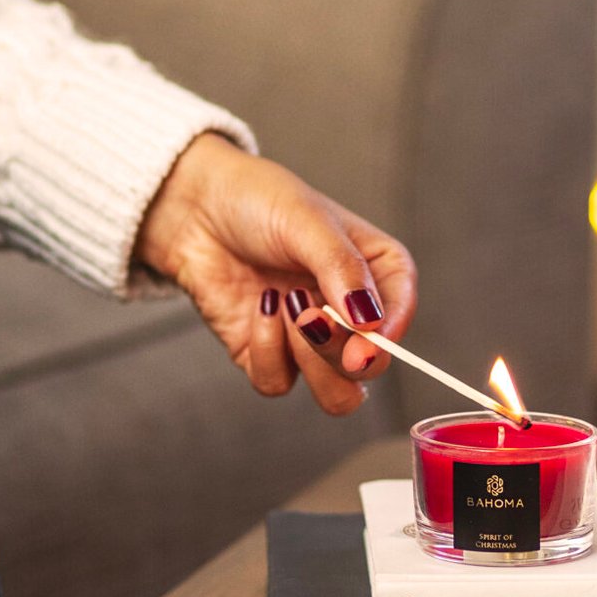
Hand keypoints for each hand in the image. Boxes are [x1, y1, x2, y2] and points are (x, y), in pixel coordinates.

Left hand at [138, 134, 417, 416]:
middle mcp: (349, 314)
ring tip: (287, 307)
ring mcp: (310, 341)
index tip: (366, 333)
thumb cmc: (258, 201)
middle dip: (340, 349)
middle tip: (311, 314)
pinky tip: (259, 308)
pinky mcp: (269, 356)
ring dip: (311, 361)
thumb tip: (370, 323)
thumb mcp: (308, 221)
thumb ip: (343, 270)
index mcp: (376, 273)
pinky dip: (268, 352)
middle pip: (370, 367)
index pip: (401, 313)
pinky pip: (279, 383)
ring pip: (335, 395)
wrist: (196, 209)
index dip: (388, 331)